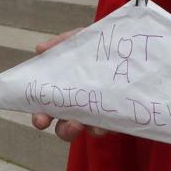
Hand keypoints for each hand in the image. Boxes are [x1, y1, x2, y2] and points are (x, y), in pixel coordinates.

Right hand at [30, 28, 107, 142]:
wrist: (131, 49)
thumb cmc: (100, 47)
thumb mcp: (80, 39)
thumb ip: (61, 43)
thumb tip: (39, 49)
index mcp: (65, 90)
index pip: (48, 108)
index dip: (40, 116)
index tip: (40, 118)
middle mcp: (78, 106)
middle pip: (63, 127)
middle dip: (62, 130)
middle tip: (64, 125)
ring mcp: (97, 113)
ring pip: (83, 130)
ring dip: (76, 130)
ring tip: (79, 123)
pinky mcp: (115, 117)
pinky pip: (107, 128)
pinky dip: (102, 128)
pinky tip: (103, 124)